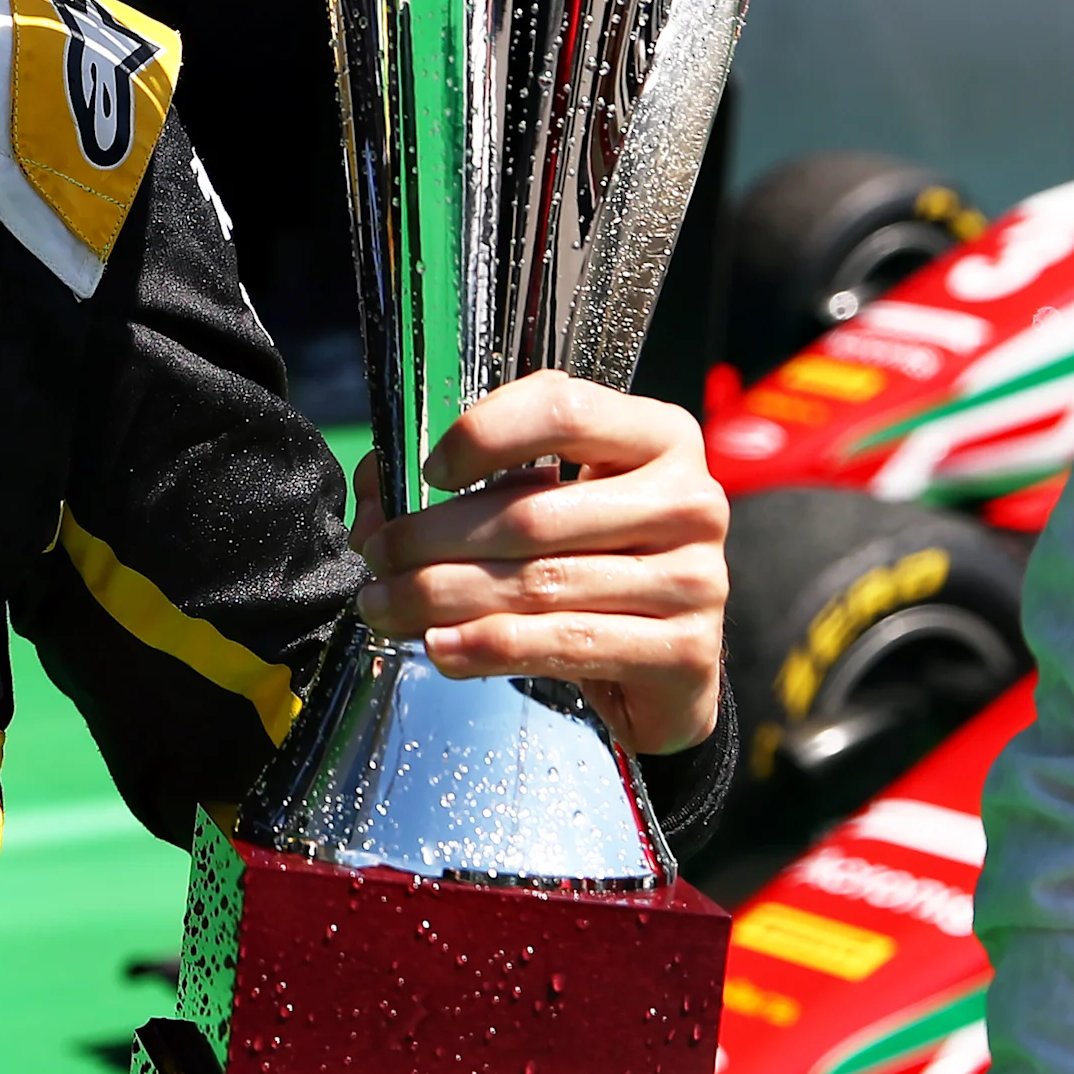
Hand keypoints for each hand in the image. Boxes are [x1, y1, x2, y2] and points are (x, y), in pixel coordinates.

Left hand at [350, 373, 728, 754]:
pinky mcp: (685, 651)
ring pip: (539, 583)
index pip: (565, 410)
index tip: (429, 469)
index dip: (485, 434)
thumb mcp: (539, 499)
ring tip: (384, 604)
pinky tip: (440, 646)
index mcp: (655, 437)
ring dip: (441, 596)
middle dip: (432, 537)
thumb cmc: (591, 560)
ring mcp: (697, 579)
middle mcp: (688, 500)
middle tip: (377, 555)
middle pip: (533, 512)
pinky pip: (564, 643)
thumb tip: (377, 497)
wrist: (662, 663)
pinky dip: (488, 646)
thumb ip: (470, 479)